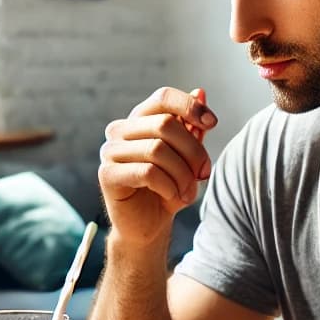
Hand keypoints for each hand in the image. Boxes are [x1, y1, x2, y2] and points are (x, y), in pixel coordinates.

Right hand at [99, 86, 216, 247]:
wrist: (147, 226)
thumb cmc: (167, 189)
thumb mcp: (186, 157)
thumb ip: (191, 127)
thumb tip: (200, 92)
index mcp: (139, 120)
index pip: (162, 97)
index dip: (190, 106)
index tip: (213, 124)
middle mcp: (120, 130)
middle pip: (165, 124)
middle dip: (193, 151)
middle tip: (204, 173)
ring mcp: (110, 151)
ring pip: (157, 149)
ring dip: (182, 174)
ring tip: (189, 192)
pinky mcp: (107, 175)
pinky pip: (147, 172)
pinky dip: (168, 185)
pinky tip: (172, 196)